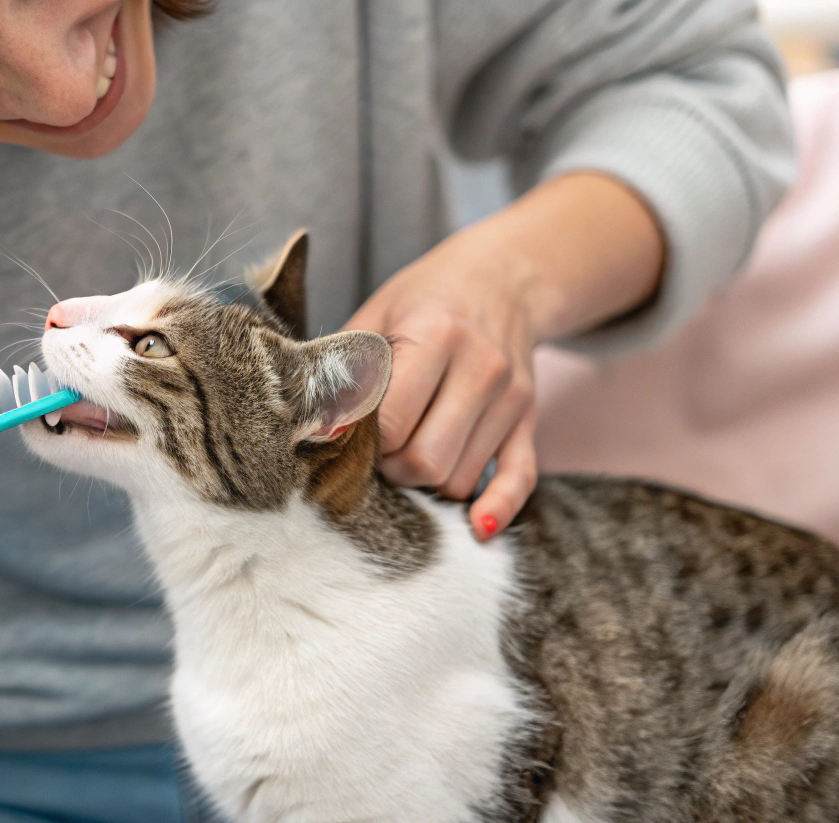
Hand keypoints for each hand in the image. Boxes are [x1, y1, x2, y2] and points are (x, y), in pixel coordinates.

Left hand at [344, 241, 538, 539]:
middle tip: (374, 452)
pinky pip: (519, 479)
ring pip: (459, 478)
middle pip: (426, 460)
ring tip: (407, 455)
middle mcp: (481, 367)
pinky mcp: (528, 420)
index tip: (348, 434)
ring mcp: (510, 398)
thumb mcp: (376, 314)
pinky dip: (496, 508)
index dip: (361, 441)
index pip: (391, 421)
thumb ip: (343, 370)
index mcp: (436, 334)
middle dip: (389, 470)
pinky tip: (477, 527)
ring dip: (424, 483)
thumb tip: (310, 429)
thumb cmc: (425, 299)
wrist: (504, 278)